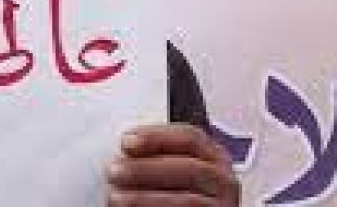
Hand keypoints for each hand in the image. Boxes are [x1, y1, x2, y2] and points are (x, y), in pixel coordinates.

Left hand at [107, 123, 238, 205]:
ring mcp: (221, 204)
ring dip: (145, 198)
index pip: (189, 137)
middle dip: (146, 169)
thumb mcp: (167, 167)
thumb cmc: (170, 188)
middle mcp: (222, 180)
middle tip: (114, 171)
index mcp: (212, 156)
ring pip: (187, 200)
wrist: (168, 205)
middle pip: (188, 168)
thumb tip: (125, 146)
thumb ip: (155, 155)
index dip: (156, 137)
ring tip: (116, 196)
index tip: (126, 141)